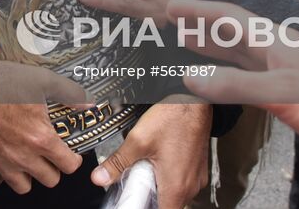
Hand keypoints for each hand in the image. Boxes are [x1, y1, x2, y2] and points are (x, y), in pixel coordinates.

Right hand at [0, 40, 84, 193]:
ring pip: (23, 187)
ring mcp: (1, 161)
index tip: (70, 154)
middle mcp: (23, 156)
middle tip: (49, 155)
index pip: (68, 165)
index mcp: (41, 138)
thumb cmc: (1, 80)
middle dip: (53, 168)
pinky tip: (1, 165)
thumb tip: (88, 102)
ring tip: (27, 161)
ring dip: (28, 176)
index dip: (73, 159)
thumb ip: (69, 94)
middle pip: (49, 180)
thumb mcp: (42, 81)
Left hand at [91, 99, 210, 207]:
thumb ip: (118, 162)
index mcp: (176, 186)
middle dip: (149, 197)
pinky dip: (169, 177)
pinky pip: (182, 182)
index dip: (143, 208)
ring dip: (159, 186)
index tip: (134, 199)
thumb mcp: (138, 140)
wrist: (194, 101)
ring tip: (147, 168)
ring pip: (175, 194)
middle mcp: (190, 186)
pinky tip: (159, 160)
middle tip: (136, 181)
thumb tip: (100, 177)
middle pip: (167, 205)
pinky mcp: (197, 168)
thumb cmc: (174, 118)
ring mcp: (196, 178)